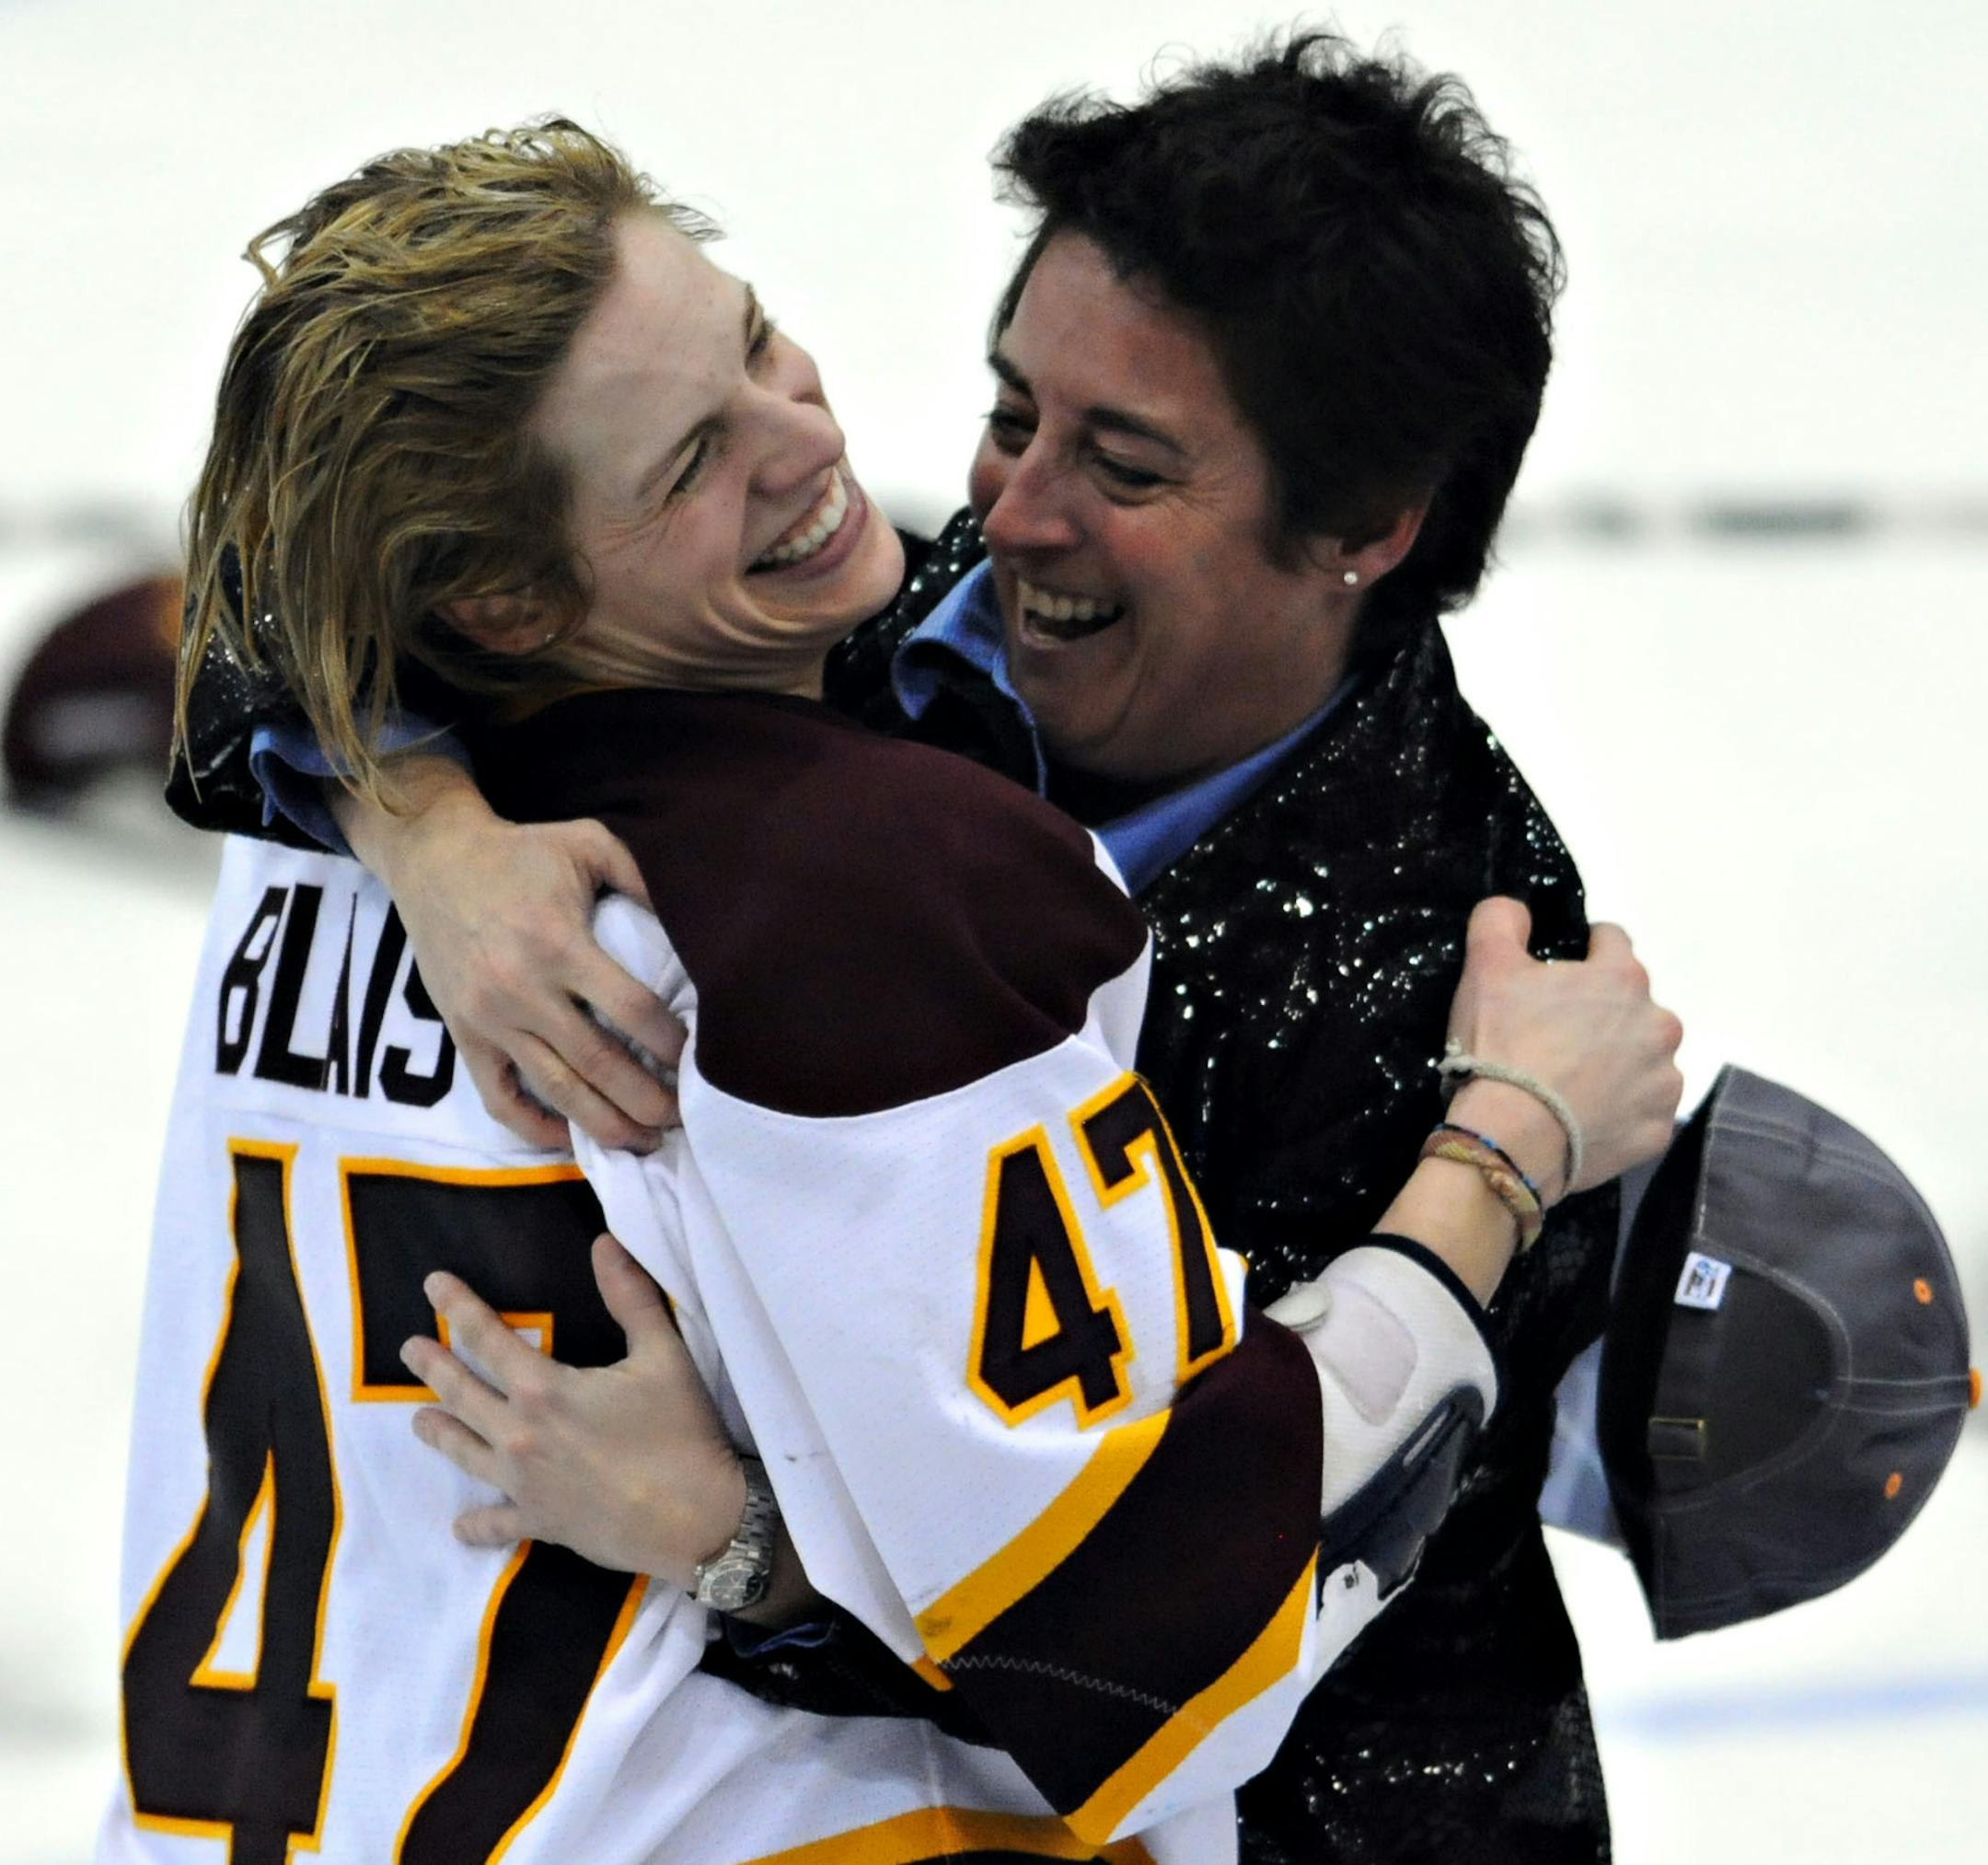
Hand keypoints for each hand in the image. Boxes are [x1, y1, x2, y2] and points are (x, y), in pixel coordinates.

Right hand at [337, 760, 685, 1150]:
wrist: (433, 858)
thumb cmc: (521, 852)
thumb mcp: (589, 843)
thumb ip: (641, 877)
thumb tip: (694, 922)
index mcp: (560, 944)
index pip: (631, 1010)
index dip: (669, 1043)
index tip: (697, 1059)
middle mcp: (524, 991)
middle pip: (599, 1064)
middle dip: (646, 1100)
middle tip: (681, 1118)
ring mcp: (490, 1020)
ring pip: (555, 1091)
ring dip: (604, 1125)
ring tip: (643, 1142)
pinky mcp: (463, 1036)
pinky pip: (500, 1098)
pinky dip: (534, 1127)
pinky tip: (570, 1138)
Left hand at [401, 1233, 746, 1588]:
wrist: (695, 1520)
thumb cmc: (681, 1432)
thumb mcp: (663, 1354)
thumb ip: (630, 1297)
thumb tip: (604, 1244)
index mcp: (544, 1389)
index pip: (486, 1338)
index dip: (458, 1307)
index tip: (433, 1284)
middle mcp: (520, 1435)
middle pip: (463, 1394)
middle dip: (433, 1367)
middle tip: (408, 1350)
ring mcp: (524, 1484)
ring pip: (465, 1453)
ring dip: (438, 1433)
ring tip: (417, 1421)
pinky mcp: (539, 1522)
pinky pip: (496, 1523)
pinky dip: (476, 1525)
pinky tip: (461, 1526)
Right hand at [1444, 897, 1684, 1198]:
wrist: (1511, 1138)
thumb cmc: (1502, 1044)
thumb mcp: (1485, 966)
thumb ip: (1501, 920)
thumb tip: (1518, 909)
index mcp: (1623, 978)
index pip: (1611, 940)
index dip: (1581, 951)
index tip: (1554, 975)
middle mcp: (1660, 1025)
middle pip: (1633, 1006)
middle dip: (1602, 1014)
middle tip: (1554, 1037)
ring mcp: (1664, 1082)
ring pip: (1644, 1059)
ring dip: (1617, 1063)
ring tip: (1570, 1083)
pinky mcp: (1658, 1131)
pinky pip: (1641, 1111)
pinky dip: (1619, 1111)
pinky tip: (1583, 1117)